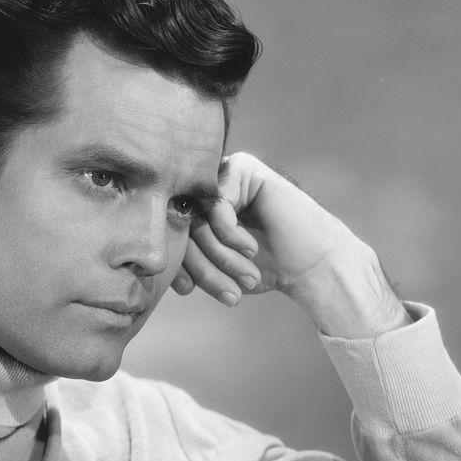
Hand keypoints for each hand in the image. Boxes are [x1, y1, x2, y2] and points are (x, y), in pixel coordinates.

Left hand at [173, 152, 409, 337]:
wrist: (311, 264)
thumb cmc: (265, 267)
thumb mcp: (214, 268)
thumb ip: (185, 258)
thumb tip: (148, 258)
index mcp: (195, 209)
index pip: (168, 234)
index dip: (176, 265)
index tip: (187, 291)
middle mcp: (205, 188)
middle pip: (180, 227)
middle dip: (202, 266)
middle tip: (227, 292)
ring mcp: (223, 174)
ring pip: (196, 218)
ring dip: (219, 256)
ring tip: (245, 276)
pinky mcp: (243, 168)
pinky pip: (216, 205)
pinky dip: (230, 234)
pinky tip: (251, 248)